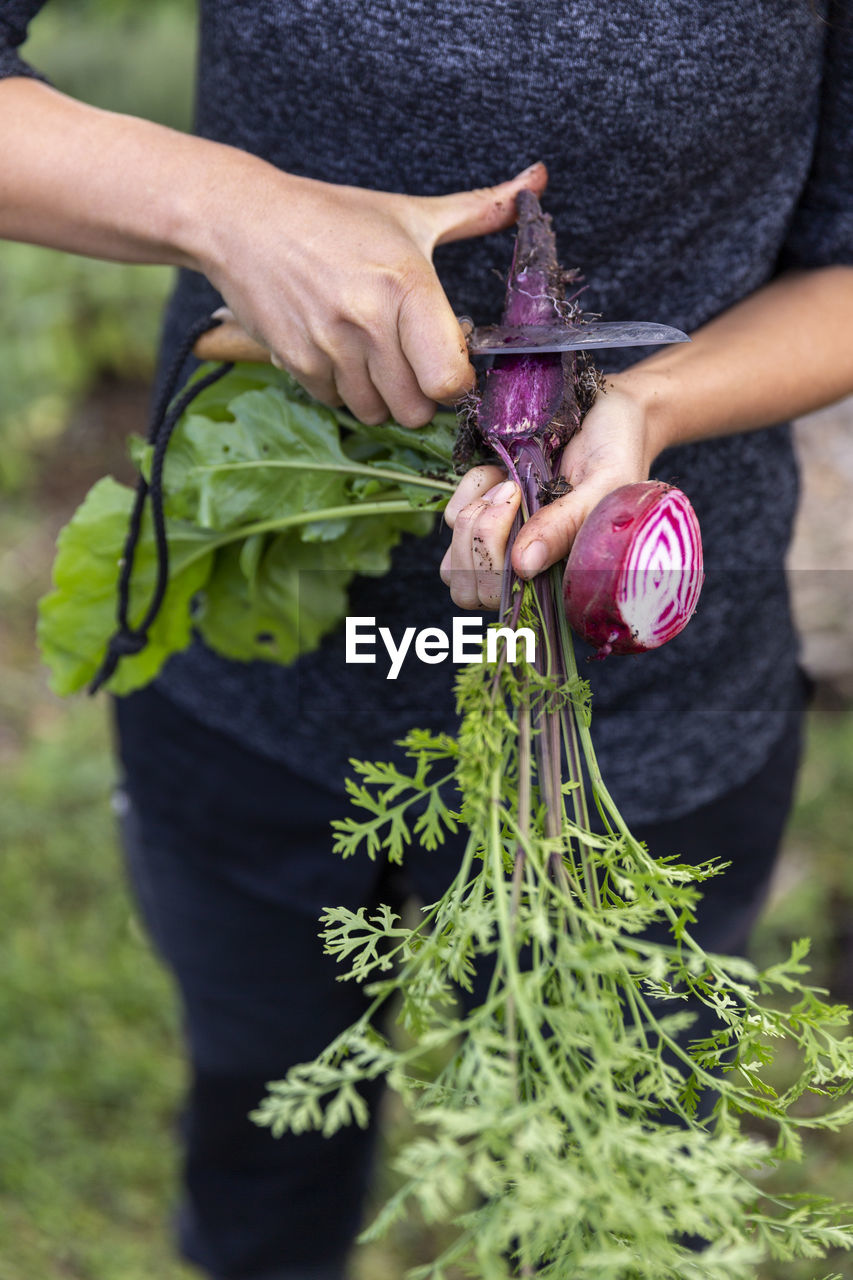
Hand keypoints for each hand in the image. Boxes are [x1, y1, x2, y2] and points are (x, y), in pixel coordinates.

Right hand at [195, 160, 547, 427]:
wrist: (243, 221)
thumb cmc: (333, 217)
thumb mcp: (410, 214)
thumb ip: (480, 209)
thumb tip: (538, 179)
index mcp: (406, 284)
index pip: (447, 379)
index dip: (456, 382)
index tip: (452, 364)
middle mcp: (368, 321)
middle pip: (415, 408)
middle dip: (421, 395)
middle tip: (414, 364)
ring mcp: (329, 346)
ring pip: (376, 412)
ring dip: (383, 397)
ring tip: (376, 357)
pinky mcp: (297, 363)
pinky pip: (338, 404)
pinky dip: (345, 391)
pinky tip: (341, 354)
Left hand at [441, 378, 660, 608]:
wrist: (611, 410)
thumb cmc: (619, 449)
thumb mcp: (603, 483)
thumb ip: (568, 524)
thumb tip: (524, 567)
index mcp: (562, 576)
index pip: (508, 604)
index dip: (497, 567)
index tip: (520, 504)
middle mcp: (528, 569)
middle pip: (470, 590)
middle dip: (480, 539)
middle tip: (513, 491)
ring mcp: (501, 545)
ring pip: (453, 565)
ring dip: (472, 517)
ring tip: (510, 483)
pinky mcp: (482, 513)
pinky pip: (449, 519)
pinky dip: (468, 489)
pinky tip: (499, 470)